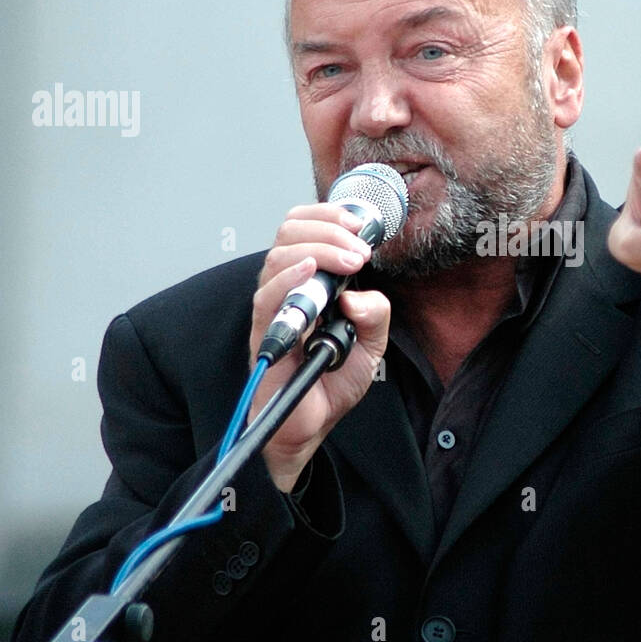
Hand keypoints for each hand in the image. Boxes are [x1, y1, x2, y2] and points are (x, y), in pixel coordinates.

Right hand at [248, 205, 389, 491]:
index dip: (328, 215)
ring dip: (318, 249)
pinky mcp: (264, 334)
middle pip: (289, 233)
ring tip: (349, 261)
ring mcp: (273, 309)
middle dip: (328, 229)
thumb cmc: (331, 381)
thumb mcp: (371, 343)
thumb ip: (376, 314)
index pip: (305, 228)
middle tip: (358, 248)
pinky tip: (311, 272)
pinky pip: (267, 298)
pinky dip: (289, 278)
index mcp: (310, 280)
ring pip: (278, 257)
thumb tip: (359, 294)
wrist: (312, 425)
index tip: (360, 224)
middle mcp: (287, 287)